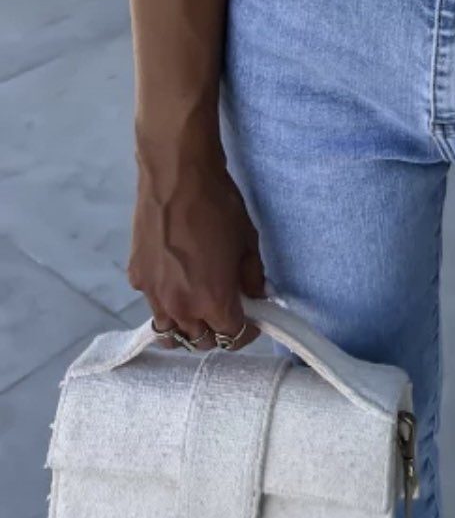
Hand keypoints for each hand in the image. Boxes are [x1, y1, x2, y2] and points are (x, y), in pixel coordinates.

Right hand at [127, 134, 265, 352]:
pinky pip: (153, 305)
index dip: (247, 331)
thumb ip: (253, 276)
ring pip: (170, 333)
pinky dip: (165, 304)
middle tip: (227, 310)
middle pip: (199, 341)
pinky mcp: (136, 277)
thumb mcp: (248, 242)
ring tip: (199, 309)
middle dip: (217, 332)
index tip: (252, 317)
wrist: (177, 176)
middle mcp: (180, 307)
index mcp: (212, 301)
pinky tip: (176, 282)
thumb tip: (256, 295)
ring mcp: (153, 294)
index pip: (232, 337)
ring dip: (187, 328)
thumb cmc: (218, 205)